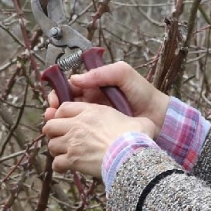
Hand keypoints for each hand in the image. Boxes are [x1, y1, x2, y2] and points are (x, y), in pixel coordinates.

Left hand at [42, 101, 155, 176]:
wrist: (130, 155)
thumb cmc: (136, 137)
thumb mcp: (140, 122)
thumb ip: (139, 120)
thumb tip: (147, 124)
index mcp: (91, 112)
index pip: (64, 107)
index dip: (62, 114)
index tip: (66, 121)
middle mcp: (77, 125)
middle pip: (50, 125)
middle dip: (54, 132)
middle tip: (62, 138)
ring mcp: (72, 143)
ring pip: (51, 144)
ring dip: (57, 149)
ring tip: (65, 154)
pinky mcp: (72, 160)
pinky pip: (56, 163)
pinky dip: (60, 166)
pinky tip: (68, 168)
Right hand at [43, 62, 169, 138]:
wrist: (159, 117)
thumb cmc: (143, 93)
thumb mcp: (124, 75)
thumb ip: (102, 73)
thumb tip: (75, 78)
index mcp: (96, 86)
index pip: (71, 88)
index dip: (59, 93)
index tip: (54, 100)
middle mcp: (93, 101)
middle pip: (66, 105)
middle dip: (55, 109)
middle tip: (51, 116)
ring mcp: (96, 118)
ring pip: (70, 120)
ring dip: (59, 123)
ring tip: (54, 127)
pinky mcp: (100, 132)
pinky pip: (81, 133)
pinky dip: (71, 135)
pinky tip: (66, 138)